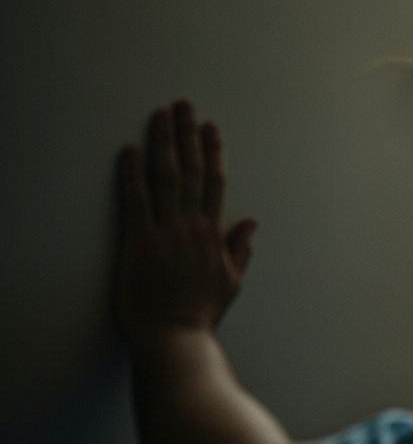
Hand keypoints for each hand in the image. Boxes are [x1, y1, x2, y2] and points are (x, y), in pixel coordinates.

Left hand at [116, 100, 256, 353]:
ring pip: (168, 177)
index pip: (215, 182)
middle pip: (192, 170)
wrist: (175, 337)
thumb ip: (239, 249)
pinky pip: (137, 201)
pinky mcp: (141, 242)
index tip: (210, 127)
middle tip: (184, 106)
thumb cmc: (200, 314)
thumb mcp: (231, 281)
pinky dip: (133, 175)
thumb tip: (251, 222)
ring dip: (164, 143)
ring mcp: (167, 232)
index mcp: (213, 234)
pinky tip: (130, 152)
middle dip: (187, 135)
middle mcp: (193, 226)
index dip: (213, 151)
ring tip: (161, 115)